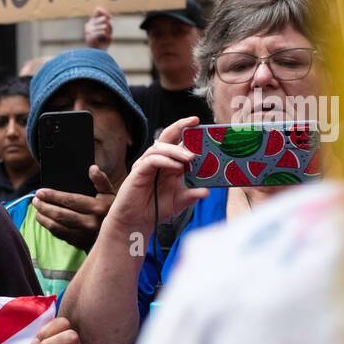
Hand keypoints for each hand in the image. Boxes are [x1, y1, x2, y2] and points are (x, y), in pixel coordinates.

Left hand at [30, 165, 116, 251]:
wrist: (121, 236)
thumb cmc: (113, 211)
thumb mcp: (112, 195)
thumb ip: (101, 181)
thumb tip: (92, 168)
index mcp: (99, 208)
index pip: (70, 201)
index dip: (53, 196)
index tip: (40, 191)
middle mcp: (91, 223)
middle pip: (61, 214)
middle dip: (44, 206)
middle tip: (35, 200)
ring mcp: (85, 236)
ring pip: (58, 227)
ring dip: (43, 218)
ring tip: (37, 210)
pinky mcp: (80, 244)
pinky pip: (61, 235)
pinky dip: (50, 227)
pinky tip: (45, 220)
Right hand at [84, 6, 112, 49]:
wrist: (99, 54)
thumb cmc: (104, 41)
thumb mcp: (107, 28)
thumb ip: (106, 19)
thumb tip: (104, 16)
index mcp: (91, 21)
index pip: (98, 10)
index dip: (106, 13)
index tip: (110, 18)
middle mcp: (88, 25)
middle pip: (104, 19)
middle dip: (109, 27)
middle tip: (107, 34)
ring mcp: (88, 31)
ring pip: (104, 26)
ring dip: (108, 33)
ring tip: (105, 38)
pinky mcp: (90, 37)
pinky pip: (103, 32)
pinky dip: (106, 37)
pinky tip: (103, 41)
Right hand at [104, 116, 207, 237]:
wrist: (136, 222)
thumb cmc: (156, 210)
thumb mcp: (179, 202)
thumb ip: (192, 195)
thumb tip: (207, 192)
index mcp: (169, 164)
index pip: (179, 143)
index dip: (189, 133)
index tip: (202, 126)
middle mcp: (158, 161)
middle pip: (167, 136)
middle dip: (180, 126)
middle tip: (195, 122)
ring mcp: (147, 165)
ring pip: (159, 147)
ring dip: (176, 150)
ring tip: (190, 157)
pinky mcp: (138, 172)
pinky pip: (151, 160)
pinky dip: (165, 161)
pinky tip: (176, 167)